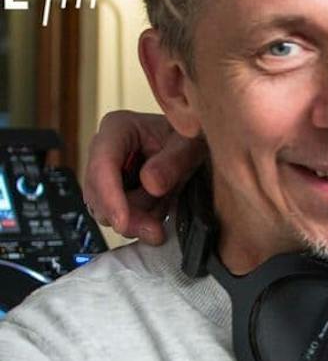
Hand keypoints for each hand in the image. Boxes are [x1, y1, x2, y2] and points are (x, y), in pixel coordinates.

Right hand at [83, 110, 204, 243]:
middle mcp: (105, 151)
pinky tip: (161, 210)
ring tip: (167, 206)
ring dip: (137, 219)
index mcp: (118, 128)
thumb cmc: (191, 137)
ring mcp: (108, 174)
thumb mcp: (191, 144)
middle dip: (127, 216)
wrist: (195, 147)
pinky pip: (120, 217)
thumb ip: (174, 162)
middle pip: (98, 193)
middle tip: (155, 231)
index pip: (103, 164)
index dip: (109, 196)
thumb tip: (151, 185)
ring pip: (106, 210)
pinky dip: (141, 221)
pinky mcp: (116, 194)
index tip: (122, 222)